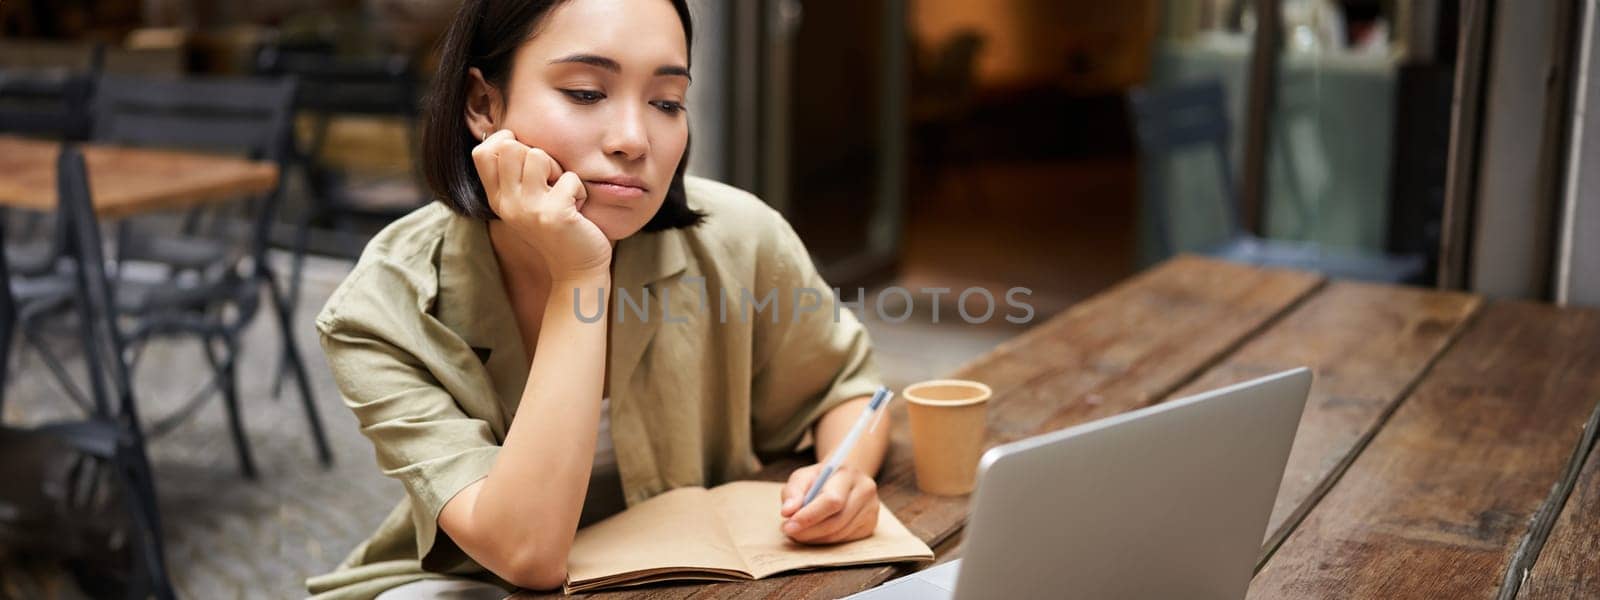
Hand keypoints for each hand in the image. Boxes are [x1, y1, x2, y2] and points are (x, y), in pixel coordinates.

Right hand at [471, 129, 611, 281]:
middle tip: (551, 180)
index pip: (482, 152)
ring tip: (563, 193)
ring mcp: (529, 210)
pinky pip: (570, 178)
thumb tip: (511, 134)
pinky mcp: (554, 215)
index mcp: (498, 198)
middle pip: (511, 146)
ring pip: (538, 155)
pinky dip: (580, 190)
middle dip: (538, 154)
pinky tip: (577, 210)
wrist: (576, 270)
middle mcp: (508, 204)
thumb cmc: (558, 228)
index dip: (507, 141)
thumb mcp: (527, 202)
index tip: (527, 157)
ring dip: (559, 170)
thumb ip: (516, 174)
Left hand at [778, 463, 878, 543]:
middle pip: (836, 521)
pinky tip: (814, 534)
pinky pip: (845, 540)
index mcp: (848, 474)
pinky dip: (825, 541)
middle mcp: (865, 490)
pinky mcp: (870, 525)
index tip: (788, 525)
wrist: (844, 479)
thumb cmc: (820, 479)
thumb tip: (788, 512)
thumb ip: (793, 492)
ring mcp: (871, 509)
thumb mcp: (803, 477)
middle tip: (789, 532)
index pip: (832, 500)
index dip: (809, 516)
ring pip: (839, 534)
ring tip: (798, 532)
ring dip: (815, 538)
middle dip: (808, 530)